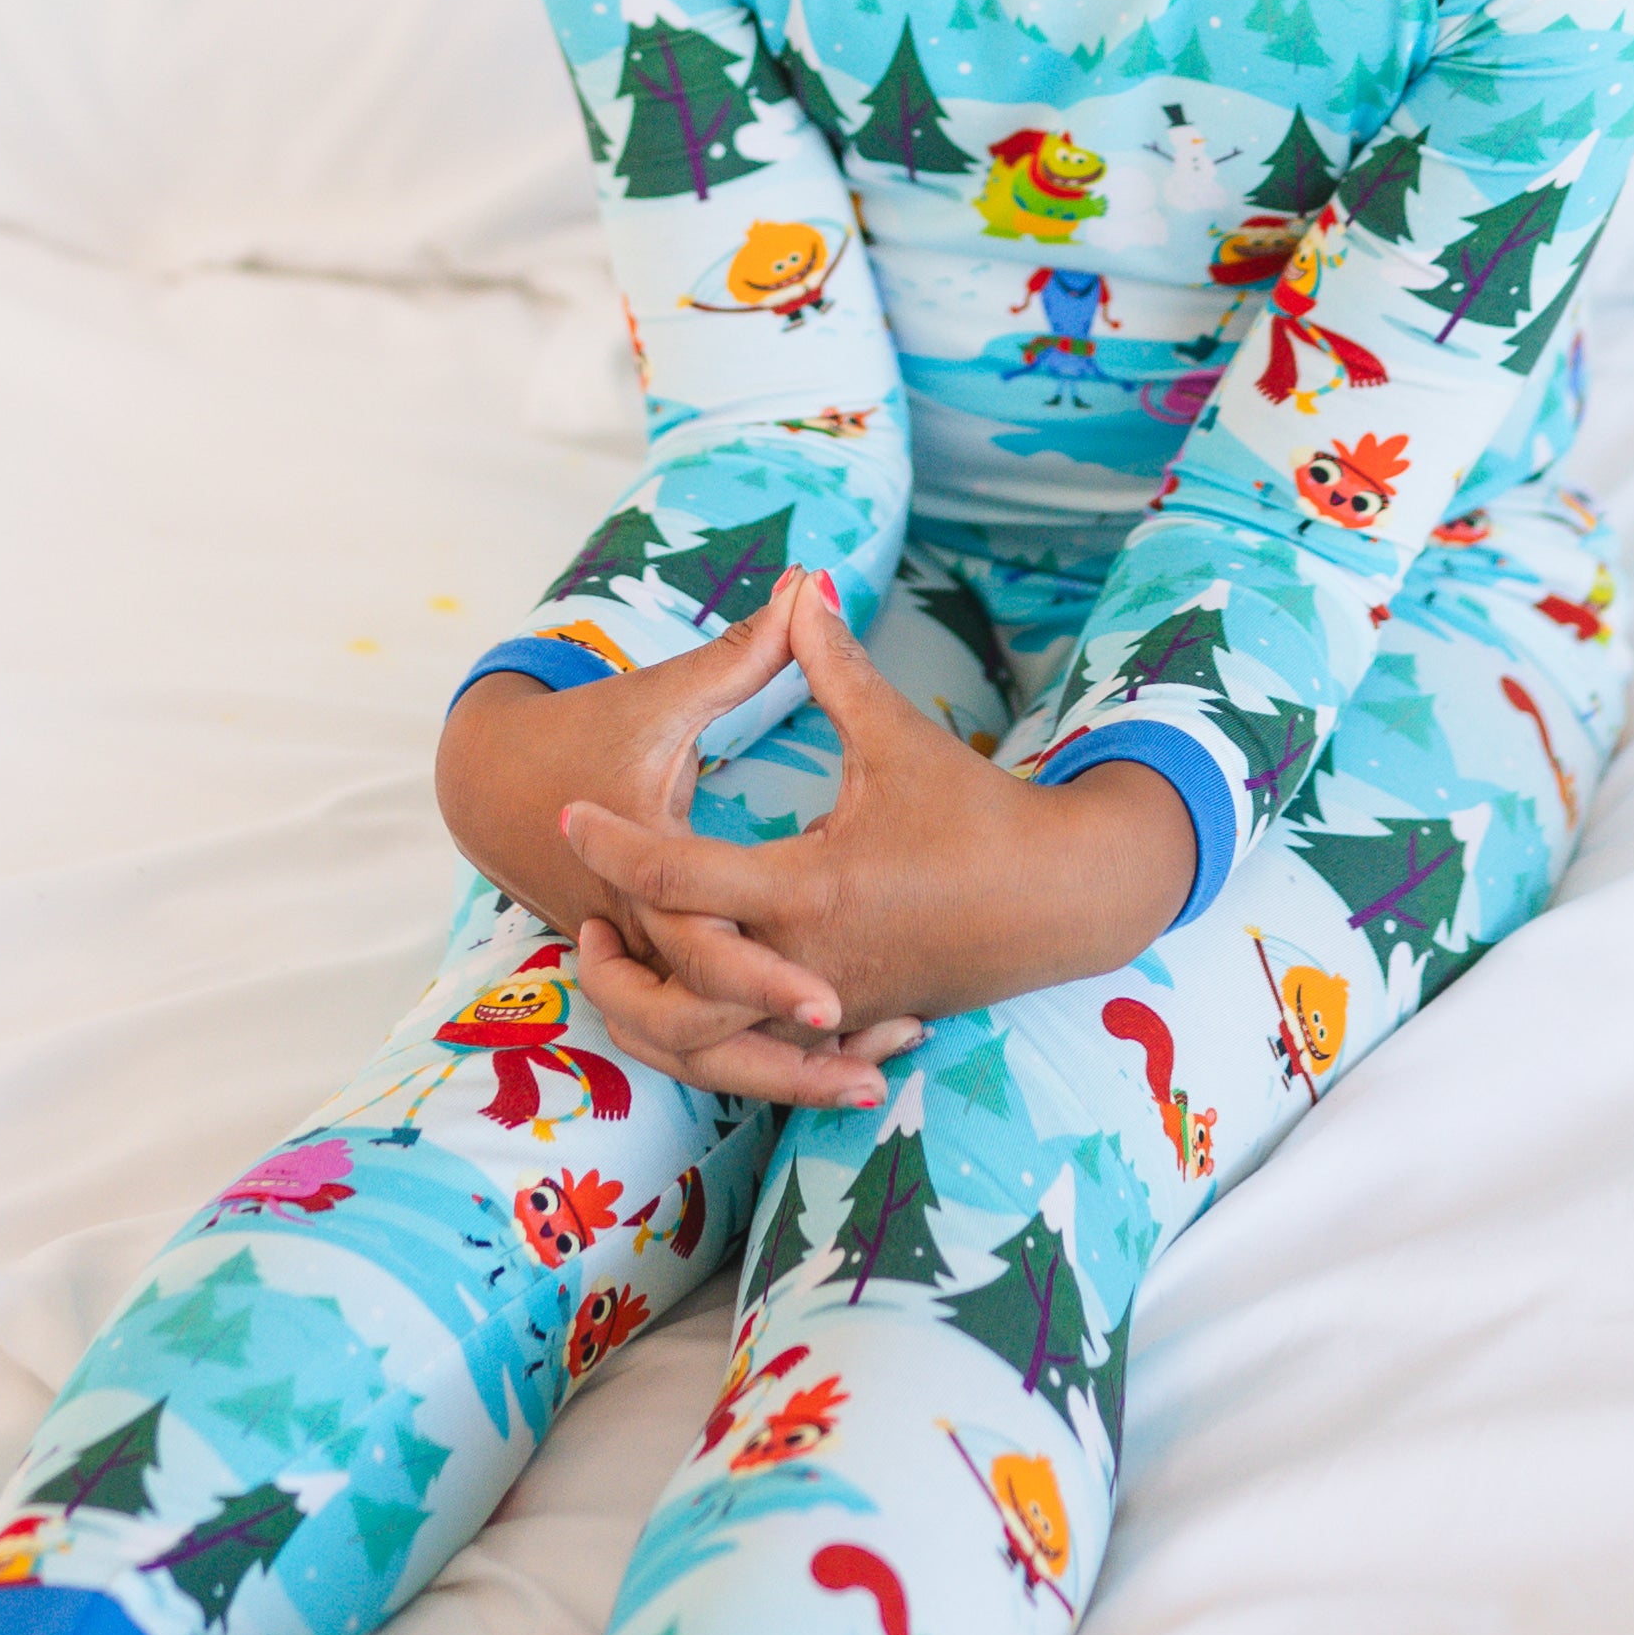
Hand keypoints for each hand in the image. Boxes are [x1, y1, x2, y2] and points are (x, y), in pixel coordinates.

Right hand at [437, 591, 919, 1109]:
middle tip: (878, 1058)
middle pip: (710, 1032)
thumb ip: (746, 653)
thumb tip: (814, 584)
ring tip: (877, 1079)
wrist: (491, 782)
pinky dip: (766, 1052)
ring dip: (788, 1075)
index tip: (838, 1001)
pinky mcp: (652, 977)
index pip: (704, 952)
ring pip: (706, 1055)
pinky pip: (707, 1038)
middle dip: (794, 1060)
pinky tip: (845, 1057)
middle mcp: (639, 942)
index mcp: (639, 883)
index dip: (770, 980)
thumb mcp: (665, 698)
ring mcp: (642, 968)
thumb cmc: (585, 730)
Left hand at [562, 573, 1191, 1061]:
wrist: (1066, 898)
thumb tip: (803, 582)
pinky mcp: (851, 1026)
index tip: (568, 811)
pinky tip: (684, 1006)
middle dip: (613, 967)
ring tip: (620, 962)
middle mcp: (808, 961)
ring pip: (712, 1043)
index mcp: (807, 887)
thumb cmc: (979, 814)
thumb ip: (834, 666)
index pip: (675, 873)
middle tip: (575, 916)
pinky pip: (761, 1052)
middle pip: (673, 985)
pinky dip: (716, 1040)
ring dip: (655, 1015)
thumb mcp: (898, 737)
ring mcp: (831, 1006)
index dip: (612, 840)